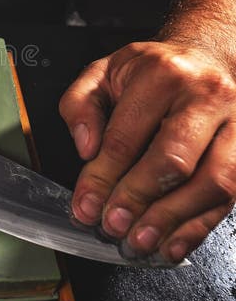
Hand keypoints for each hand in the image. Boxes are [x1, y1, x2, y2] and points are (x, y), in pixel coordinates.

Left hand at [59, 39, 235, 262]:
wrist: (207, 56)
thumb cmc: (153, 71)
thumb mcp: (104, 72)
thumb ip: (80, 105)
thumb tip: (86, 147)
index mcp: (162, 74)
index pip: (126, 136)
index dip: (102, 177)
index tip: (86, 206)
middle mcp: (206, 96)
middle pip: (174, 160)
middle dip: (138, 200)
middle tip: (113, 226)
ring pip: (213, 182)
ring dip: (172, 220)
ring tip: (140, 242)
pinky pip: (231, 196)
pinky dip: (199, 227)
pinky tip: (172, 244)